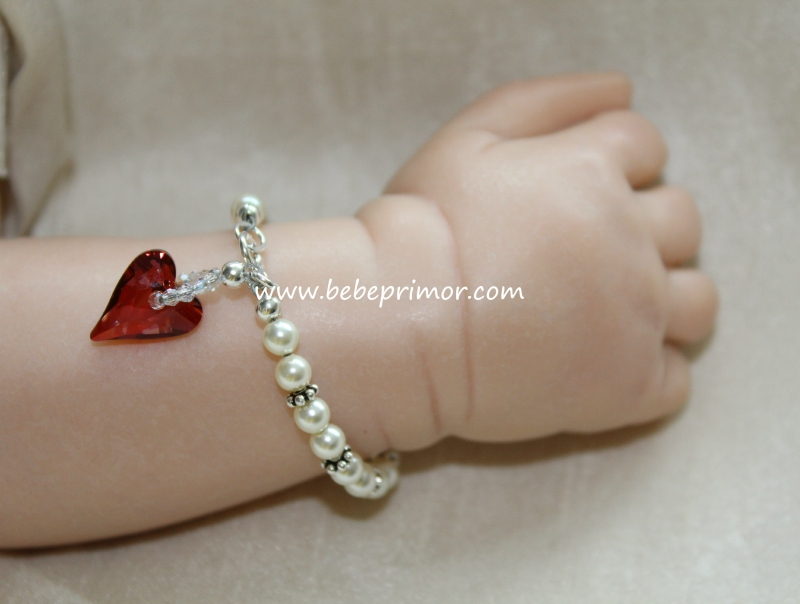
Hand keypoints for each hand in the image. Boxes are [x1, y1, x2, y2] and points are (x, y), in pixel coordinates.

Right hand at [379, 72, 717, 439]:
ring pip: (697, 302)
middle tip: (576, 257)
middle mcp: (631, 239)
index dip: (609, 167)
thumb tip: (623, 89)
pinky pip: (675, 378)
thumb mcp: (468, 136)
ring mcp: (636, 318)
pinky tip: (596, 363)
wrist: (397, 326)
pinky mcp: (628, 388)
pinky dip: (647, 372)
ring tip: (602, 313)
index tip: (565, 199)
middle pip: (682, 221)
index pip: (646, 146)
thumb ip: (548, 98)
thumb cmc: (423, 231)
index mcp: (595, 170)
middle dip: (641, 230)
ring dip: (664, 302)